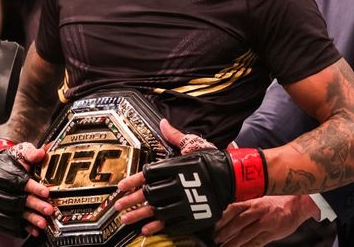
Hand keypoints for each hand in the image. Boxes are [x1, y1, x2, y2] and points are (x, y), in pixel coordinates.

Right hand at [0, 141, 52, 237]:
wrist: (1, 167)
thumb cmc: (13, 160)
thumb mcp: (22, 152)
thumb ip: (31, 153)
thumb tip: (41, 153)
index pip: (15, 182)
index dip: (32, 188)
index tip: (46, 192)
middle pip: (14, 200)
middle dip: (33, 206)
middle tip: (49, 210)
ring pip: (11, 215)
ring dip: (29, 219)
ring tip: (44, 223)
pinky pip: (6, 225)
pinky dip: (20, 228)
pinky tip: (33, 230)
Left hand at [113, 119, 217, 234]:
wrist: (234, 176)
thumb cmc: (212, 159)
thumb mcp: (193, 144)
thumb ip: (175, 136)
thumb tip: (163, 123)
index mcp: (176, 166)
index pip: (148, 174)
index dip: (133, 180)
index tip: (121, 186)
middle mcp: (177, 184)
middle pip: (149, 194)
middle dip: (132, 200)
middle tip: (119, 205)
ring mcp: (185, 201)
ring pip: (157, 210)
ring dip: (139, 215)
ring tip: (126, 220)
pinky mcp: (194, 214)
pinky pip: (172, 223)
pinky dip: (158, 227)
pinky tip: (146, 229)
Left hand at [214, 195, 319, 246]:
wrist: (299, 204)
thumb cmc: (279, 202)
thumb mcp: (262, 198)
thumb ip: (248, 206)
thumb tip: (231, 213)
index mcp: (254, 200)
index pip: (234, 208)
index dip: (223, 218)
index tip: (214, 225)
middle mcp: (259, 210)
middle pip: (238, 222)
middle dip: (225, 232)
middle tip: (216, 239)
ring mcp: (266, 222)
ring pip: (246, 234)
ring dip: (233, 242)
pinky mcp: (273, 232)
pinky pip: (257, 242)